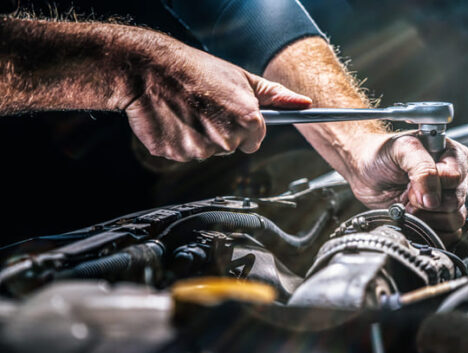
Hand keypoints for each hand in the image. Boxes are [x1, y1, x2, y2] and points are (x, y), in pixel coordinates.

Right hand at [124, 38, 311, 161]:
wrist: (148, 70)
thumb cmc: (197, 71)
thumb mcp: (242, 78)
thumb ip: (275, 96)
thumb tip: (305, 104)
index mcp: (247, 121)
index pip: (256, 140)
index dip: (244, 125)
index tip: (231, 113)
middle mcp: (226, 140)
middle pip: (231, 147)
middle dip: (222, 131)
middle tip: (205, 106)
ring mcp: (200, 150)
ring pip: (207, 152)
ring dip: (199, 136)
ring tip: (187, 110)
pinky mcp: (175, 155)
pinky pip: (184, 153)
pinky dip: (179, 140)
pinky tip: (173, 119)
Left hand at [346, 133, 467, 244]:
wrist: (364, 170)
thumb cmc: (381, 153)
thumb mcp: (402, 149)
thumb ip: (422, 168)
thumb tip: (433, 199)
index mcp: (451, 155)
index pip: (455, 177)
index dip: (433, 185)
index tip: (411, 183)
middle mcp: (452, 178)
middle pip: (455, 201)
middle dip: (426, 203)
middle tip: (407, 194)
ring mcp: (445, 199)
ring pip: (454, 219)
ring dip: (427, 218)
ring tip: (409, 206)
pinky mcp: (437, 218)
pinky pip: (449, 233)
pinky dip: (429, 230)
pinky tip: (414, 218)